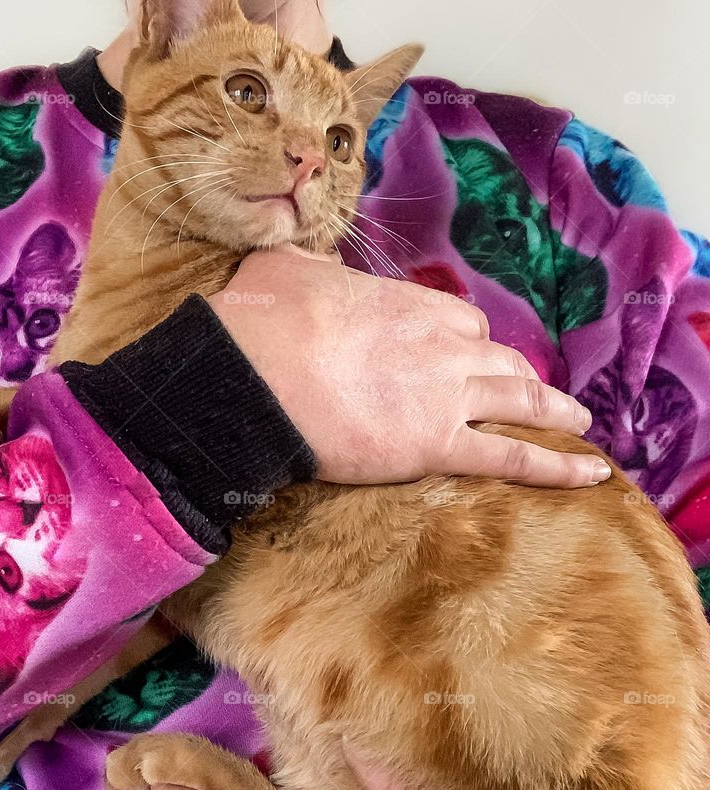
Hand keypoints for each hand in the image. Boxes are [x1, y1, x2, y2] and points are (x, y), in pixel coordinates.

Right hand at [210, 245, 609, 488]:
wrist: (256, 375)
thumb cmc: (263, 320)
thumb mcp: (283, 268)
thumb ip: (307, 264)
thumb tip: (305, 261)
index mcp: (411, 305)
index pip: (464, 323)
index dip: (472, 341)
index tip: (473, 353)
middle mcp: (443, 346)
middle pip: (500, 360)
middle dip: (521, 375)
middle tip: (535, 391)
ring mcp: (447, 396)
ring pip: (522, 401)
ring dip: (555, 411)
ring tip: (579, 423)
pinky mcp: (438, 445)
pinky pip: (514, 457)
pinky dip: (556, 466)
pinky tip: (588, 473)